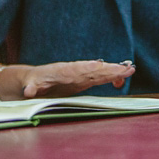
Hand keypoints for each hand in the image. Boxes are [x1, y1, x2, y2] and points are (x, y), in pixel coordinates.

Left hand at [20, 60, 135, 97]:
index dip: (90, 68)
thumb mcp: (29, 85)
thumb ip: (31, 88)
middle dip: (109, 69)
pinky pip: (100, 78)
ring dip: (114, 71)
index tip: (101, 66)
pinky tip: (122, 80)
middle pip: (94, 69)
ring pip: (100, 72)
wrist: (35, 79)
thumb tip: (29, 91)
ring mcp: (81, 74)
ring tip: (130, 70)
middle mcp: (75, 70)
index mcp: (63, 71)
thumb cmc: (32, 83)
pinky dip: (111, 78)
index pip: (78, 69)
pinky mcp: (85, 79)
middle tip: (125, 68)